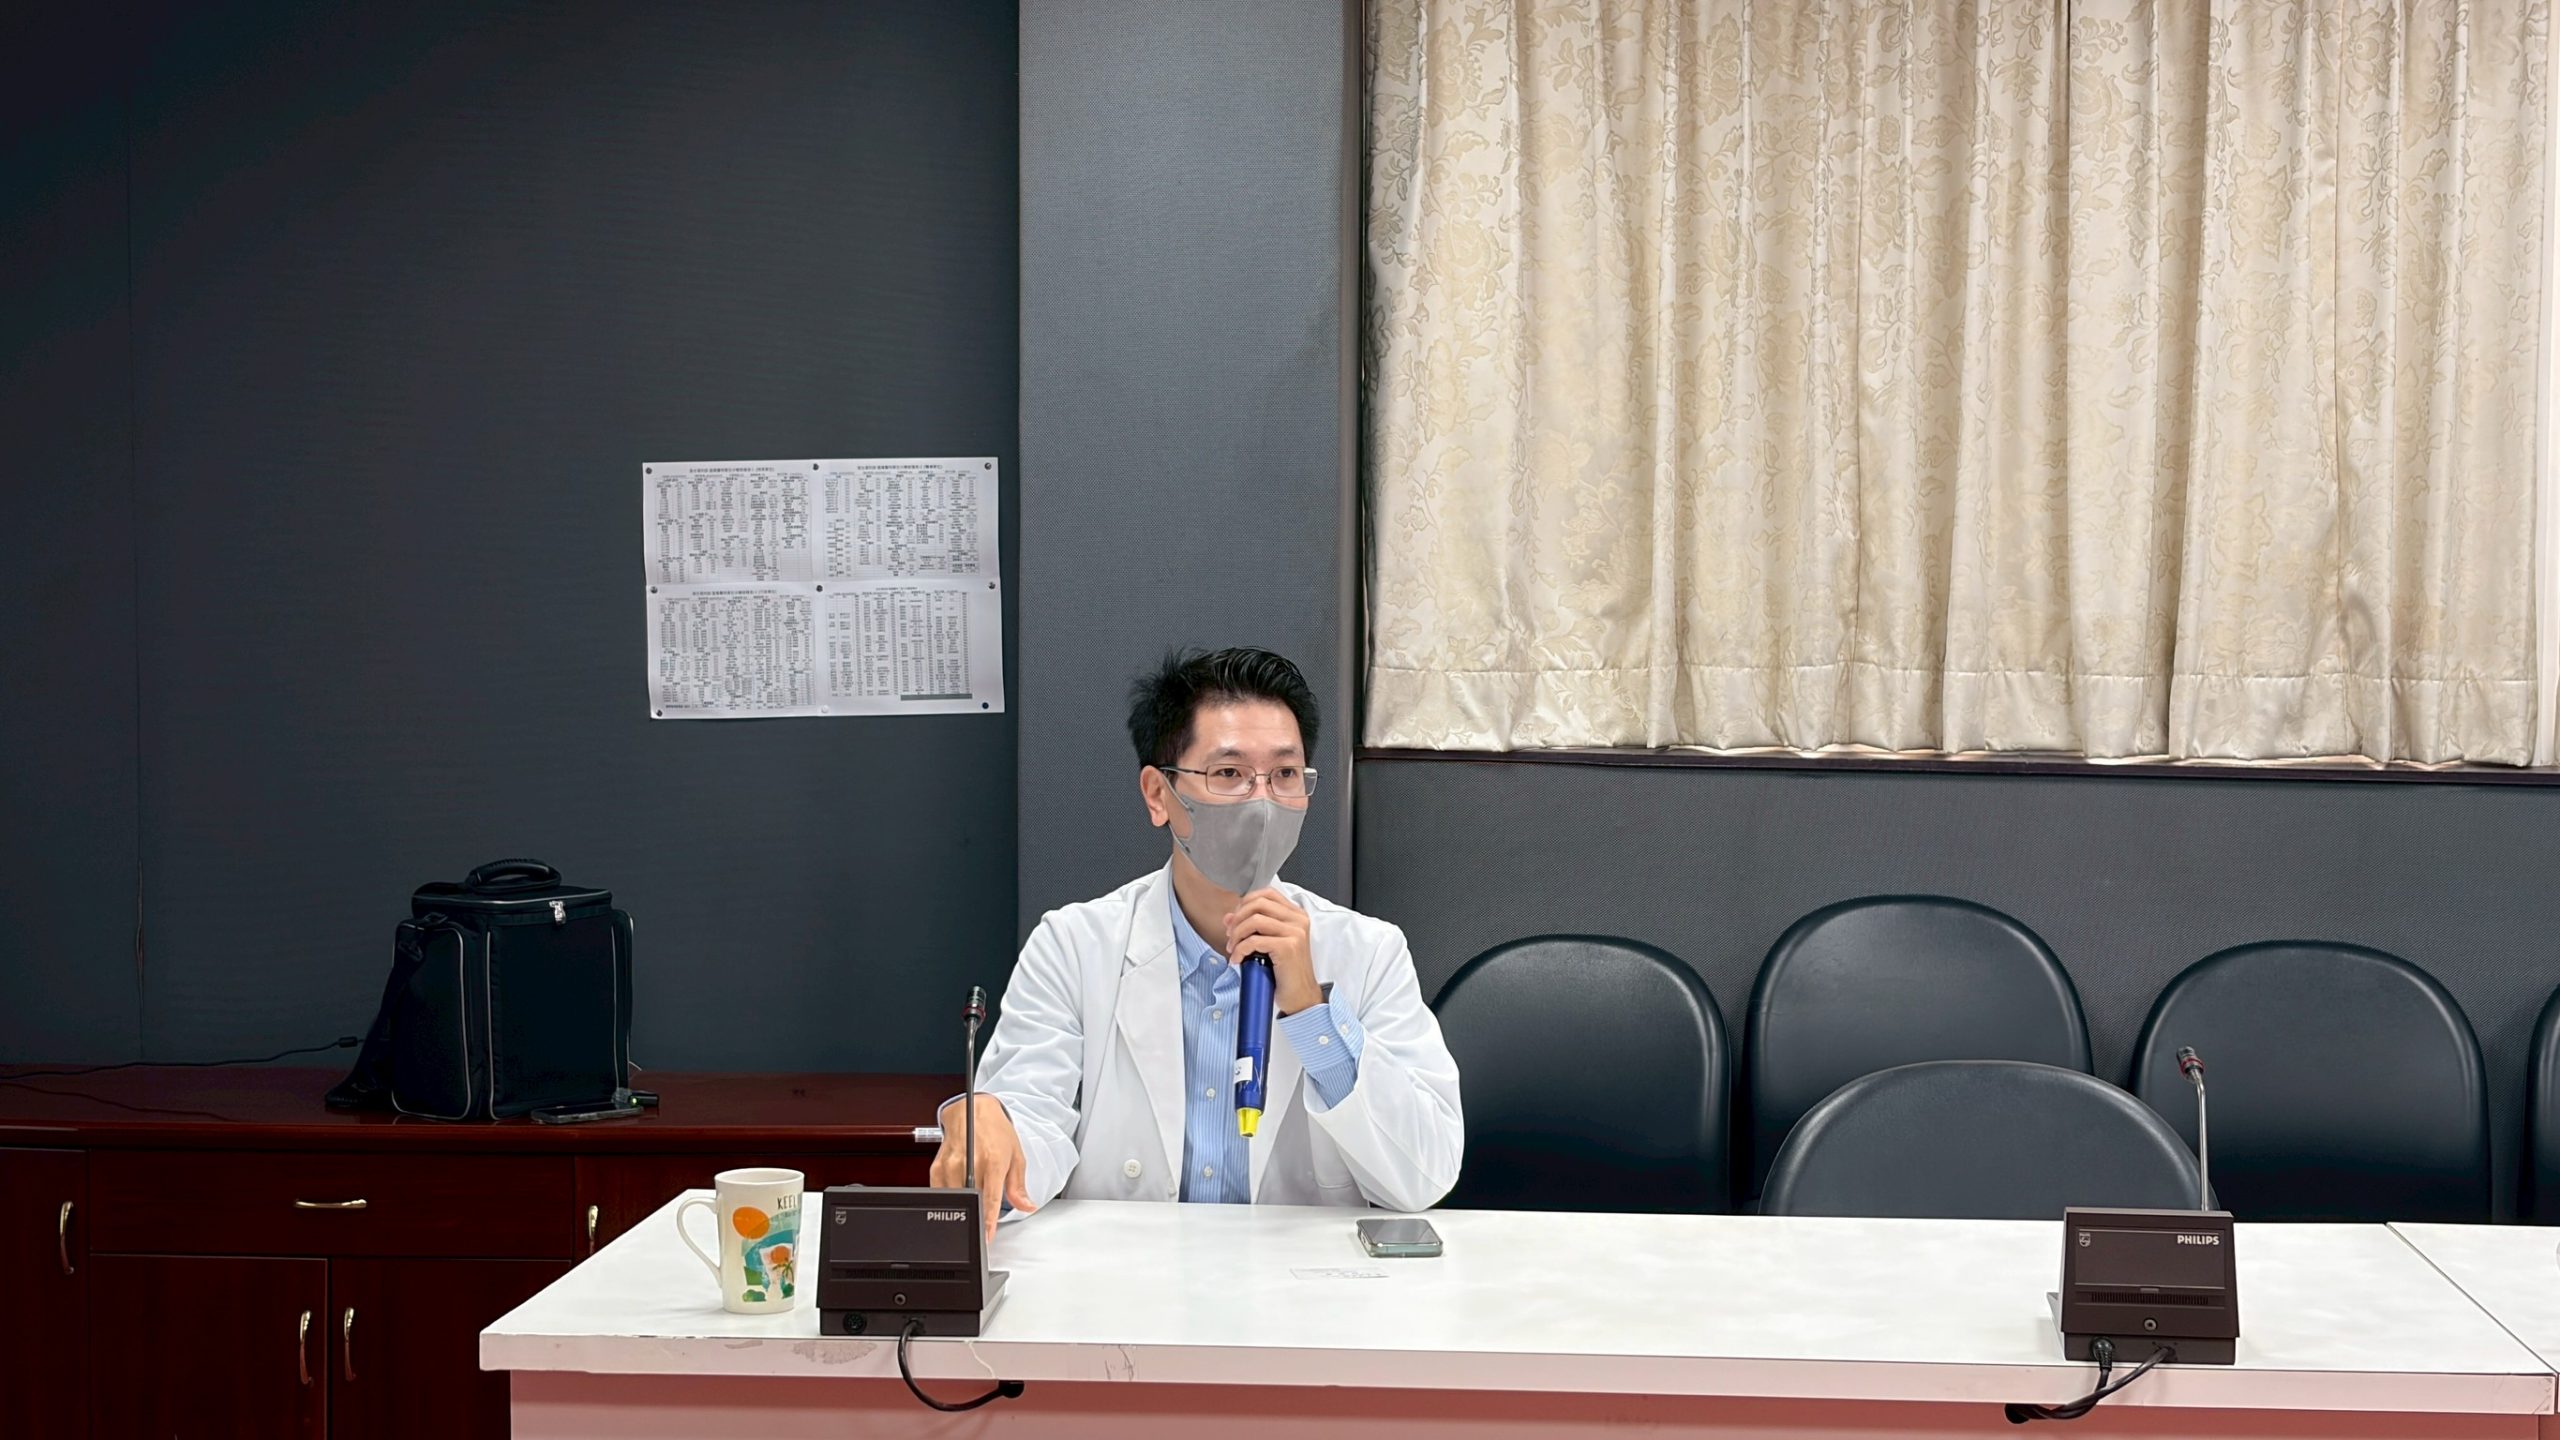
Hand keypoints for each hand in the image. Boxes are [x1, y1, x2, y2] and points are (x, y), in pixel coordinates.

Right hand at [930, 1094, 1034, 1242]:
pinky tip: (959, 1193)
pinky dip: (950, 1198)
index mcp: (993, 1160)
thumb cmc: (996, 1130)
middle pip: (971, 1201)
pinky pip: (940, 1192)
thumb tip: (1027, 1206)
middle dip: (977, 1216)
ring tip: (973, 1204)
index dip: (988, 1222)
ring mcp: (951, 1164)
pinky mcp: (937, 1166)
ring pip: (954, 1198)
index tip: (987, 1236)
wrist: (973, 1109)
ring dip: (964, 1207)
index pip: (989, 1199)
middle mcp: (971, 1162)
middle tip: (983, 1224)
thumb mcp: (1016, 1156)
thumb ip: (1018, 1186)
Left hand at [1225, 889, 1321, 1014]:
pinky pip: (1254, 941)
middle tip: (1229, 935)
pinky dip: (1239, 950)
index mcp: (1296, 915)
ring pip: (1254, 920)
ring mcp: (1295, 932)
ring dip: (1236, 935)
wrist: (1301, 996)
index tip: (1235, 919)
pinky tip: (1237, 959)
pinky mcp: (1288, 947)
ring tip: (1232, 949)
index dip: (1245, 903)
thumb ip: (1253, 927)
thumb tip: (1229, 917)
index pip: (1267, 894)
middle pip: (1258, 904)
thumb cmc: (1286, 972)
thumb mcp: (1269, 944)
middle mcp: (1298, 920)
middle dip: (1237, 919)